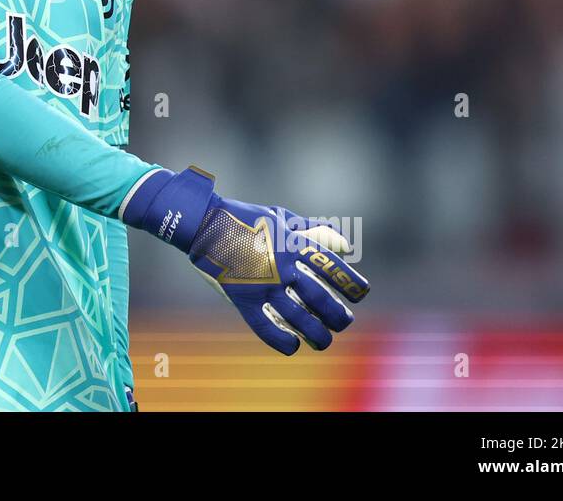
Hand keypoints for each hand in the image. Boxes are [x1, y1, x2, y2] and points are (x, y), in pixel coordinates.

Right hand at [188, 194, 368, 354]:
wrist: (203, 223)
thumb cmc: (244, 218)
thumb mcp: (280, 216)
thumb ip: (312, 230)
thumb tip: (344, 245)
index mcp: (293, 243)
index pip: (331, 267)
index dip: (351, 283)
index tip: (360, 295)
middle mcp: (282, 266)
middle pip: (320, 298)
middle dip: (338, 315)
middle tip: (344, 322)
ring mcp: (262, 285)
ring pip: (299, 318)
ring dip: (317, 335)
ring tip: (324, 341)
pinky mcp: (243, 299)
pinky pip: (266, 328)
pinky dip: (282, 341)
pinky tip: (292, 346)